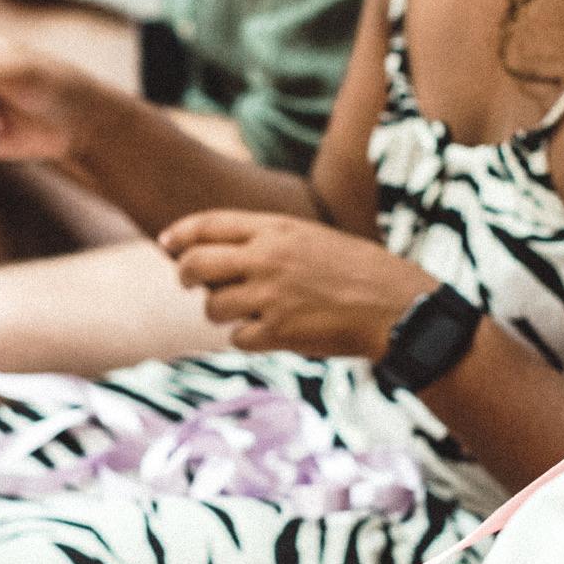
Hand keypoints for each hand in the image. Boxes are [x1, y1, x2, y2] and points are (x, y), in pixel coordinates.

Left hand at [159, 212, 436, 358]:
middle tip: (188, 284)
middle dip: (184, 275)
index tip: (168, 242)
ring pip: (213, 307)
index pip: (209, 224)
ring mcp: (269, 295)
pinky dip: (248, 339)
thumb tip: (224, 255)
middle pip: (195, 264)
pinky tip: (268, 334)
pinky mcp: (278, 331)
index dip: (182, 233)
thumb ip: (270, 241)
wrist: (395, 306)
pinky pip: (239, 338)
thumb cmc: (359, 271)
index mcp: (276, 229)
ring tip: (244, 314)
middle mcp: (266, 258)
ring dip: (221, 313)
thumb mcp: (313, 238)